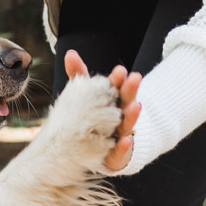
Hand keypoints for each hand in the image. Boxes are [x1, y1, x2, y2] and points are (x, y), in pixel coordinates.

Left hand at [64, 49, 141, 171]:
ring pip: (127, 123)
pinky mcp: (118, 152)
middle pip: (126, 101)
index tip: (119, 70)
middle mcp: (121, 115)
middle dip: (130, 90)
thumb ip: (80, 75)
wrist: (105, 146)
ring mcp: (121, 133)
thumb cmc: (95, 115)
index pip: (118, 86)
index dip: (119, 79)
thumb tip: (70, 54)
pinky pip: (122, 150)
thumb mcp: (87, 94)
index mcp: (114, 100)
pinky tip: (125, 140)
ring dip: (132, 115)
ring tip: (135, 105)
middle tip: (134, 78)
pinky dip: (125, 146)